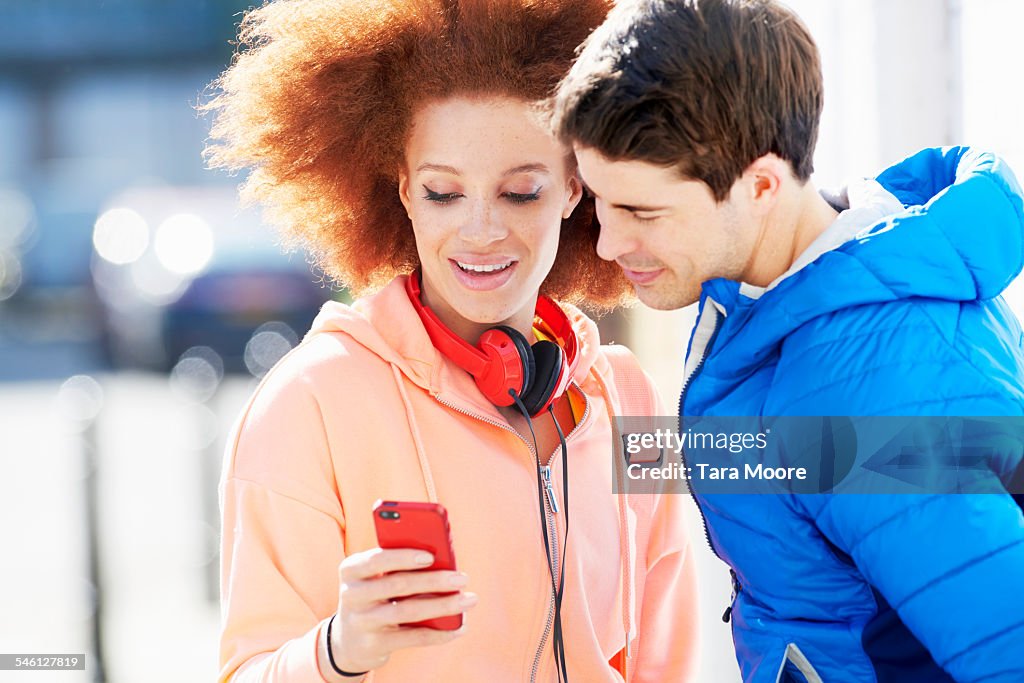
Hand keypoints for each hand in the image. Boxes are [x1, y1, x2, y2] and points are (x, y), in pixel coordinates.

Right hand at [328, 548, 476, 673]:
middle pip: (398, 584)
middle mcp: (351, 594)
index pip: (376, 559)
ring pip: (408, 611)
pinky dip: (439, 633)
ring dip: (443, 605)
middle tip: (462, 578)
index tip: (430, 556)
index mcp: (352, 569)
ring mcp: (361, 621)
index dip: (403, 557)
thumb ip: (399, 567)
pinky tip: (458, 628)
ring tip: (468, 600)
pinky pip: (412, 638)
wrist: (348, 640)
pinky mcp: (374, 645)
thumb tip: (445, 563)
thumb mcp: (376, 578)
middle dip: (434, 580)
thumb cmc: (374, 595)